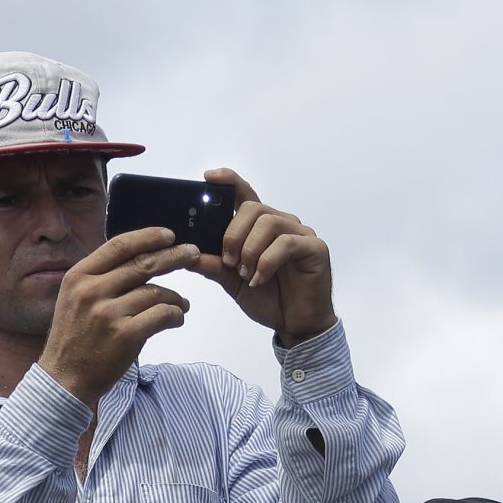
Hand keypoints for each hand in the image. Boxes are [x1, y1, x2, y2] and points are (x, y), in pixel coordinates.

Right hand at [36, 228, 199, 403]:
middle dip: (173, 257)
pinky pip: (162, 315)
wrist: (64, 379)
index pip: (119, 245)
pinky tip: (177, 319)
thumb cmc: (74, 339)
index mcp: (79, 276)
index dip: (148, 237)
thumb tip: (138, 258)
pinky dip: (176, 315)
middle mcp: (92, 291)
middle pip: (143, 264)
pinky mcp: (125, 335)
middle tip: (192, 253)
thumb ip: (100, 278)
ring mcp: (109, 313)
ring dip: (176, 297)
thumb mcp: (74, 298)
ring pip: (156, 292)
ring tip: (182, 304)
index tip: (168, 235)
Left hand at [185, 170, 334, 346]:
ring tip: (246, 274)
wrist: (297, 325)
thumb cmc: (269, 299)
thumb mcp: (233, 283)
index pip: (244, 194)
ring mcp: (300, 234)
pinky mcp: (314, 248)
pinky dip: (267, 262)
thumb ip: (214, 266)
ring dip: (250, 249)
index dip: (229, 181)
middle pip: (253, 208)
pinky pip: (286, 243)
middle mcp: (282, 224)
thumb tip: (188, 254)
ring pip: (268, 222)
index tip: (209, 178)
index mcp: (261, 227)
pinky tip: (260, 279)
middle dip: (233, 234)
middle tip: (229, 262)